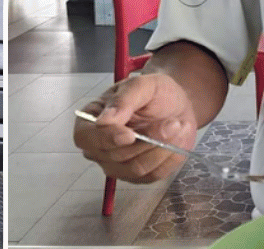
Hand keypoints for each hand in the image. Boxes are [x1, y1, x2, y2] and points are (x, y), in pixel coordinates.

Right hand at [74, 73, 198, 183]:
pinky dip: (170, 158)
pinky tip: (177, 140)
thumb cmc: (154, 93)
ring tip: (177, 126)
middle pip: (115, 156)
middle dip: (148, 140)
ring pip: (136, 169)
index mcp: (90, 120)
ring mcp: (117, 165)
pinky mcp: (139, 176)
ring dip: (162, 148)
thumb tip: (103, 120)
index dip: (107, 139)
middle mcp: (99, 147)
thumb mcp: (141, 86)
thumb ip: (122, 100)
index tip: (130, 135)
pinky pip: (153, 175)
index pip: (86, 137)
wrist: (176, 106)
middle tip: (172, 122)